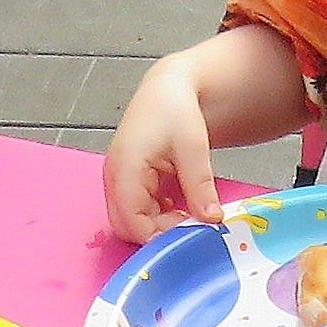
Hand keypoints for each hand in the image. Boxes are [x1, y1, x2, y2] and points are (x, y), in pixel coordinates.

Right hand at [104, 58, 223, 241]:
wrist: (166, 90)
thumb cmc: (174, 109)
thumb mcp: (193, 148)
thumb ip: (200, 186)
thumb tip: (211, 219)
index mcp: (125, 169)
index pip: (133, 221)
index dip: (159, 237)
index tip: (188, 236)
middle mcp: (115, 178)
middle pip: (127, 227)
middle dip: (158, 234)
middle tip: (190, 228)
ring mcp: (118, 182)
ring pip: (130, 222)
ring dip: (158, 226)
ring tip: (188, 216)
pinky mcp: (126, 183)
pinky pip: (135, 212)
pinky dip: (156, 216)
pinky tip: (178, 207)